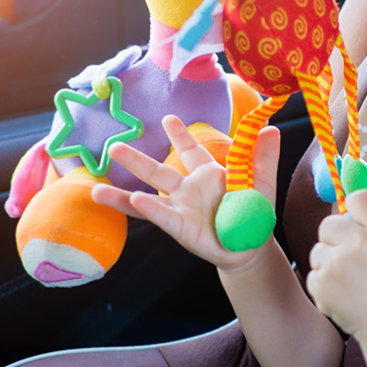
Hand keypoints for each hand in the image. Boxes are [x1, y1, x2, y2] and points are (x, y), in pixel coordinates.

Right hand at [91, 114, 279, 271]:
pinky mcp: (181, 228)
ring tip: (96, 188)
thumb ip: (263, 157)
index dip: (180, 135)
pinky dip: (149, 209)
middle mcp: (188, 189)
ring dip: (123, 193)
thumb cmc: (254, 213)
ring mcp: (181, 209)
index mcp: (207, 174)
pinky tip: (135, 201)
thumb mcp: (262, 183)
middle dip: (136, 159)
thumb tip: (270, 127)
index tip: (167, 119)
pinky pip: (162, 216)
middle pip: (157, 171)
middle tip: (114, 145)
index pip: (191, 150)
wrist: (252, 247)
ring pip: (147, 197)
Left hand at [306, 191, 366, 342]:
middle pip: (329, 223)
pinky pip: (313, 274)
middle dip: (334, 238)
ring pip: (317, 251)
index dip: (355, 209)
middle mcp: (363, 243)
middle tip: (347, 256)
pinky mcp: (324, 283)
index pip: (359, 198)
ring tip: (349, 283)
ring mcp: (340, 263)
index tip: (356, 222)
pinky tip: (343, 296)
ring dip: (328, 264)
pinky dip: (324, 286)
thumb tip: (352, 211)